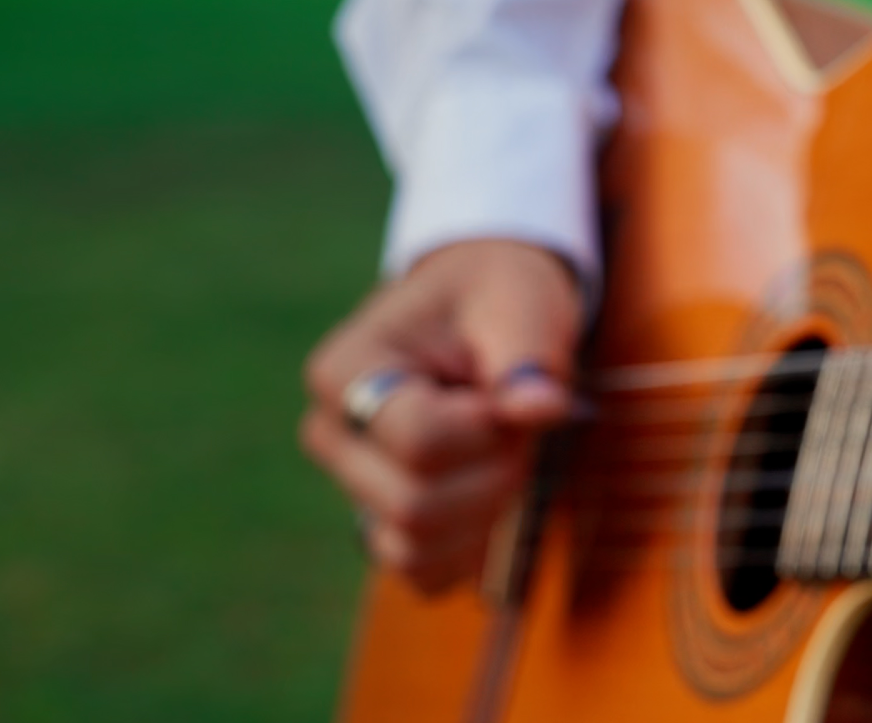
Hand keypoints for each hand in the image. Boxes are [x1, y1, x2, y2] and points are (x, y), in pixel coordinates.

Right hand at [299, 240, 581, 591]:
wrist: (486, 309)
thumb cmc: (497, 297)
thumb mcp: (519, 300)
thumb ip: (526, 353)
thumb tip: (540, 408)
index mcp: (344, 372)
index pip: (417, 441)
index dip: (485, 428)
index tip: (503, 392)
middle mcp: (331, 435)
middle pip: (414, 506)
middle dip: (492, 472)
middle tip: (513, 424)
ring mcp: (352, 486)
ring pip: (415, 548)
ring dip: (485, 511)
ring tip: (500, 452)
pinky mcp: (382, 522)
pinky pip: (423, 574)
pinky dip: (471, 548)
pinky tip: (492, 496)